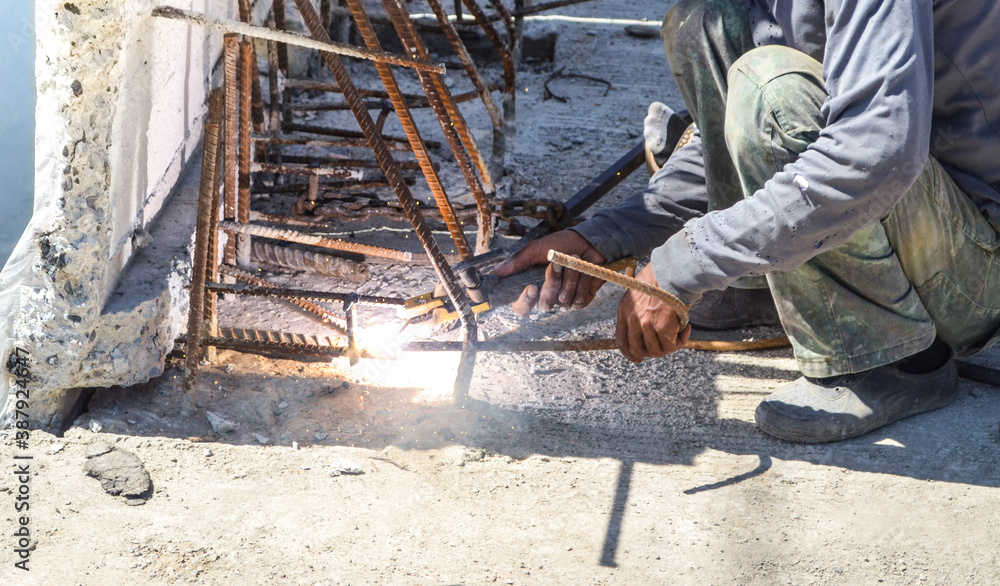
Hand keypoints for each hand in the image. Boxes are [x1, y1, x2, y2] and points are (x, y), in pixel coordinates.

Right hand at [491, 230, 606, 315]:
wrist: (588, 240)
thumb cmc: (560, 244)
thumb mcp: (535, 249)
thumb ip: (516, 263)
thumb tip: (493, 274)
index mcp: (532, 286)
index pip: (521, 307)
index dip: (524, 302)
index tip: (531, 288)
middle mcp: (547, 296)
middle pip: (544, 306)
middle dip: (551, 284)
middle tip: (555, 266)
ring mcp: (565, 299)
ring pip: (564, 300)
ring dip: (570, 277)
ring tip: (573, 260)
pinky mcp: (581, 299)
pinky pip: (579, 299)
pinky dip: (582, 281)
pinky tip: (583, 270)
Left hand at [615, 263, 690, 362]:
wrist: (674, 269)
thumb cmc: (661, 277)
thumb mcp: (639, 292)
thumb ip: (638, 311)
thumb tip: (647, 330)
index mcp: (624, 310)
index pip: (621, 340)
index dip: (629, 353)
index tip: (638, 357)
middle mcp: (632, 319)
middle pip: (638, 350)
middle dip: (651, 353)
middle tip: (665, 347)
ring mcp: (646, 324)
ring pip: (656, 350)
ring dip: (670, 346)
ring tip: (680, 333)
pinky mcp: (662, 327)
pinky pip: (671, 346)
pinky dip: (681, 341)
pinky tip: (686, 328)